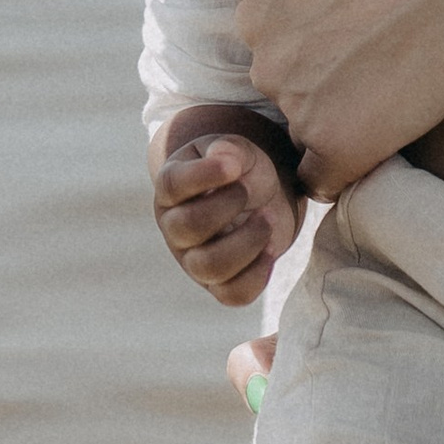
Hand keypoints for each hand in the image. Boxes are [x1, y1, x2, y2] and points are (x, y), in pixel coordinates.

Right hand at [154, 132, 302, 306]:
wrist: (260, 198)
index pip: (173, 185)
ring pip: (209, 266)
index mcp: (172, 189)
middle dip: (227, 207)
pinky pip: (233, 294)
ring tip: (267, 218)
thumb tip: (224, 157)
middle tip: (248, 191)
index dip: (203, 175)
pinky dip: (257, 274)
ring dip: (246, 242)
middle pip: (187, 227)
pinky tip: (271, 247)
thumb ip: (231, 149)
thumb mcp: (238, 151)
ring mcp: (194, 260)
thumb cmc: (241, 172)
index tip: (234, 164)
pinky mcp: (220, 284)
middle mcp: (176, 227)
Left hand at [176, 0, 443, 196]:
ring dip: (342, 123)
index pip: (271, 56)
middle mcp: (266, 64)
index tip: (356, 34)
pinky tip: (385, 130)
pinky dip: (352, 165)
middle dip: (324, 87)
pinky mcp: (341, 147)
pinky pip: (326, 181)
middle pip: (287, 96)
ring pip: (309, 135)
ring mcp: (301, 109)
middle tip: (381, 56)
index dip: (316, 51)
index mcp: (254, 15)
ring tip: (394, 84)